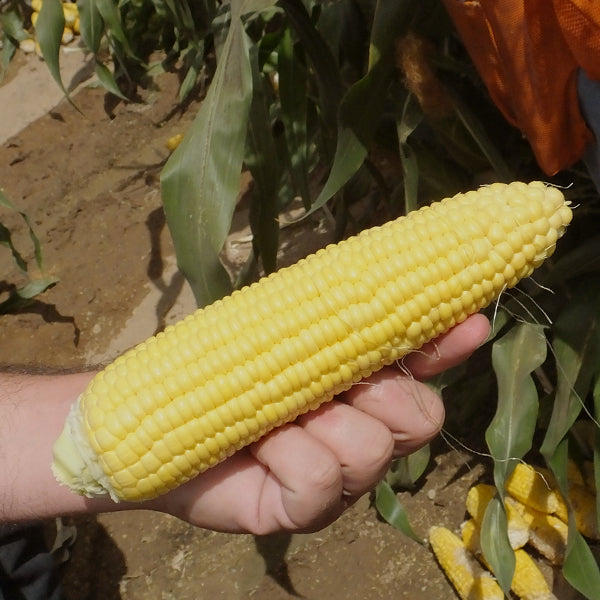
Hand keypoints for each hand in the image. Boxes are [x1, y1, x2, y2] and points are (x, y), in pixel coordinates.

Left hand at [155, 314, 489, 533]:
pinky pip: (318, 479)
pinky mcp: (304, 512)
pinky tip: (256, 447)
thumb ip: (336, 314)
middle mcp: (363, 433)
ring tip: (276, 416)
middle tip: (327, 385)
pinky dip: (283, 453)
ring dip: (319, 422)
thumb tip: (391, 281)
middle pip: (419, 417)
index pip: (423, 363)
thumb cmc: (224, 362)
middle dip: (379, 394)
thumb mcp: (282, 327)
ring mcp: (339, 480)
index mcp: (361, 383)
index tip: (472, 319)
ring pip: (371, 448)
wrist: (156, 412)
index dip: (449, 343)